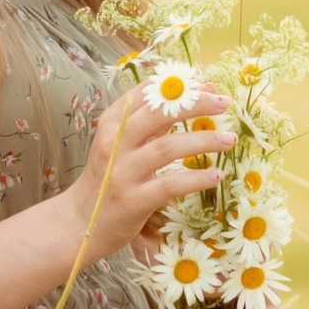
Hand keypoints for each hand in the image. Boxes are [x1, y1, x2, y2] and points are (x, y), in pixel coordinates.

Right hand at [64, 83, 234, 263]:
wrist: (79, 222)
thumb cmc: (107, 179)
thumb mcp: (123, 145)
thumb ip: (154, 124)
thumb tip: (195, 97)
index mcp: (112, 123)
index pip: (146, 94)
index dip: (179, 87)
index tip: (207, 86)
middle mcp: (114, 143)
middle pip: (158, 114)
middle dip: (195, 105)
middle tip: (224, 104)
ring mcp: (121, 172)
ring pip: (167, 148)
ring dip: (203, 141)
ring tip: (229, 140)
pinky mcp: (132, 200)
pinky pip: (169, 185)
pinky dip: (196, 179)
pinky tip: (216, 176)